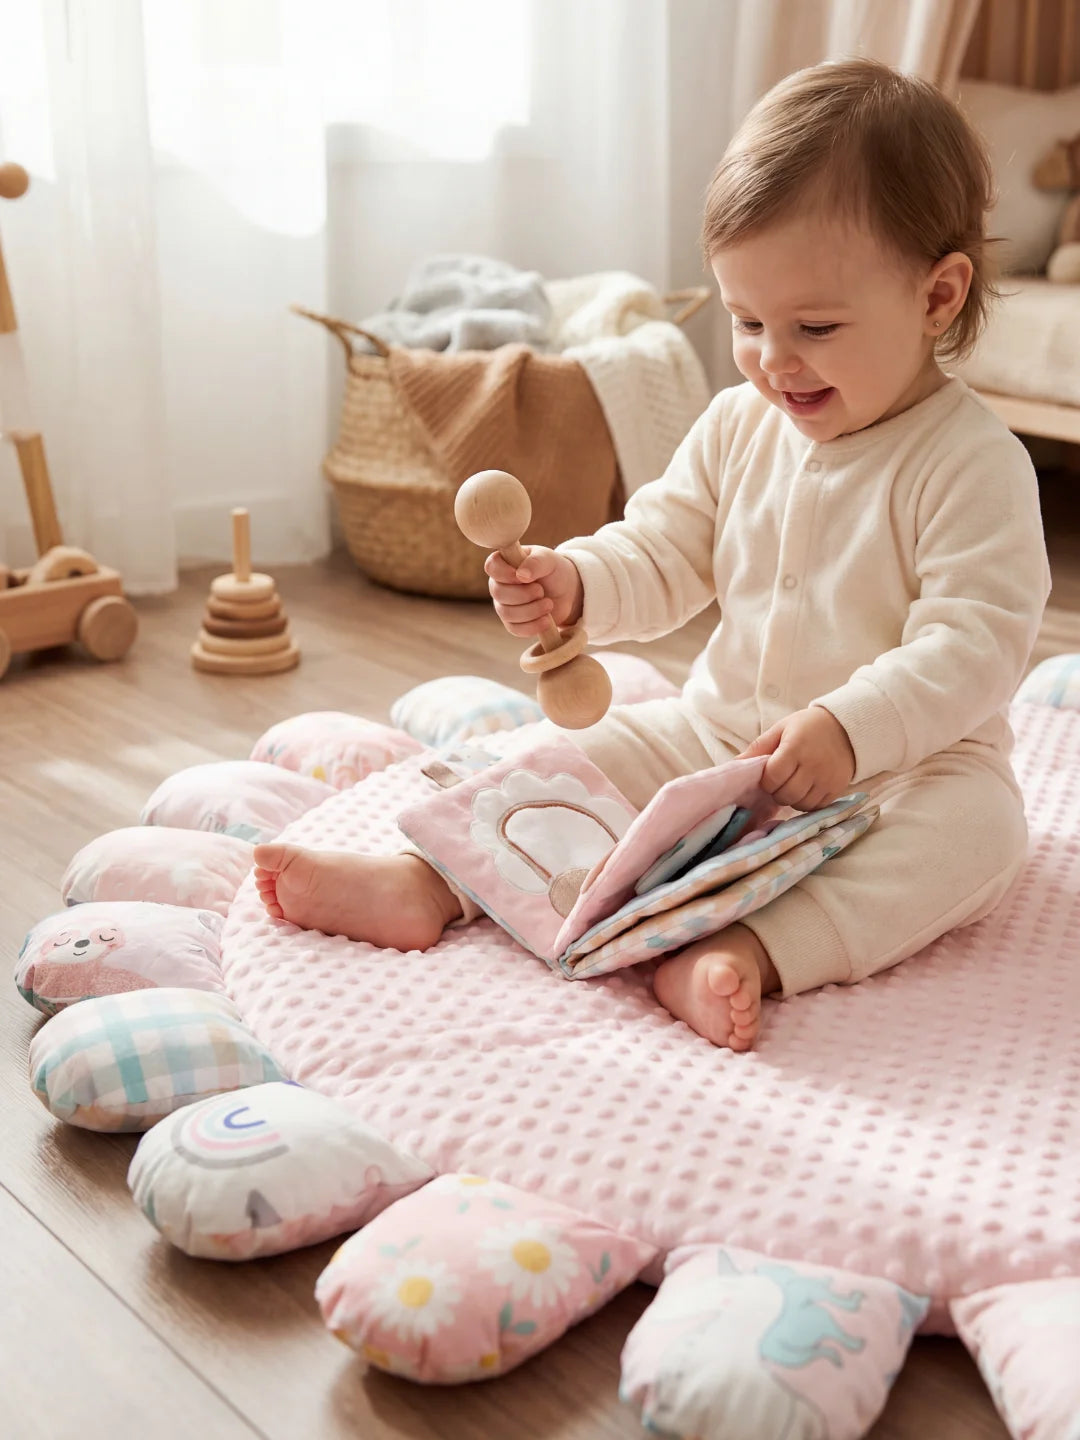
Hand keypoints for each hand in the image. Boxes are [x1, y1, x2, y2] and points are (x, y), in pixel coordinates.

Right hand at [484, 546, 583, 638]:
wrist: (567, 592)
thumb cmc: (554, 571)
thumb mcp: (549, 560)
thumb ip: (536, 562)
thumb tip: (521, 575)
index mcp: (504, 564)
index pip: (492, 566)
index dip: (504, 573)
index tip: (522, 577)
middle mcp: (499, 585)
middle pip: (498, 593)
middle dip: (523, 594)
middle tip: (541, 591)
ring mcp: (504, 605)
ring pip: (507, 613)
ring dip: (531, 610)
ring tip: (549, 604)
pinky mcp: (513, 623)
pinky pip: (515, 629)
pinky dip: (533, 626)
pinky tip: (546, 620)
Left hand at [739, 706, 855, 810]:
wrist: (846, 728)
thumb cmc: (807, 728)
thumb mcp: (780, 730)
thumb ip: (757, 748)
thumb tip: (733, 765)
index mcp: (795, 748)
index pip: (772, 777)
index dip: (766, 780)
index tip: (769, 774)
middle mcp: (813, 765)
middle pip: (785, 795)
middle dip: (777, 791)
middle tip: (780, 781)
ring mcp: (827, 779)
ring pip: (800, 804)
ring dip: (791, 798)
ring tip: (793, 784)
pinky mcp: (837, 789)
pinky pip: (815, 807)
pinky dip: (806, 802)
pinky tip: (806, 789)